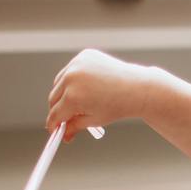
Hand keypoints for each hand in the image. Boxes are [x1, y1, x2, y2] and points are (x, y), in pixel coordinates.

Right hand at [46, 49, 165, 141]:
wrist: (137, 88)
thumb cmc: (119, 105)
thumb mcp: (94, 120)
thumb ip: (74, 126)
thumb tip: (64, 133)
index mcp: (73, 97)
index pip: (55, 114)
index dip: (53, 125)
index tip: (54, 130)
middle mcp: (71, 79)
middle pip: (53, 98)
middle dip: (58, 110)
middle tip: (64, 119)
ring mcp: (77, 65)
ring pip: (59, 83)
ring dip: (63, 93)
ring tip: (76, 102)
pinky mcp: (83, 56)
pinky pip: (70, 70)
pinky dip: (73, 78)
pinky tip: (84, 86)